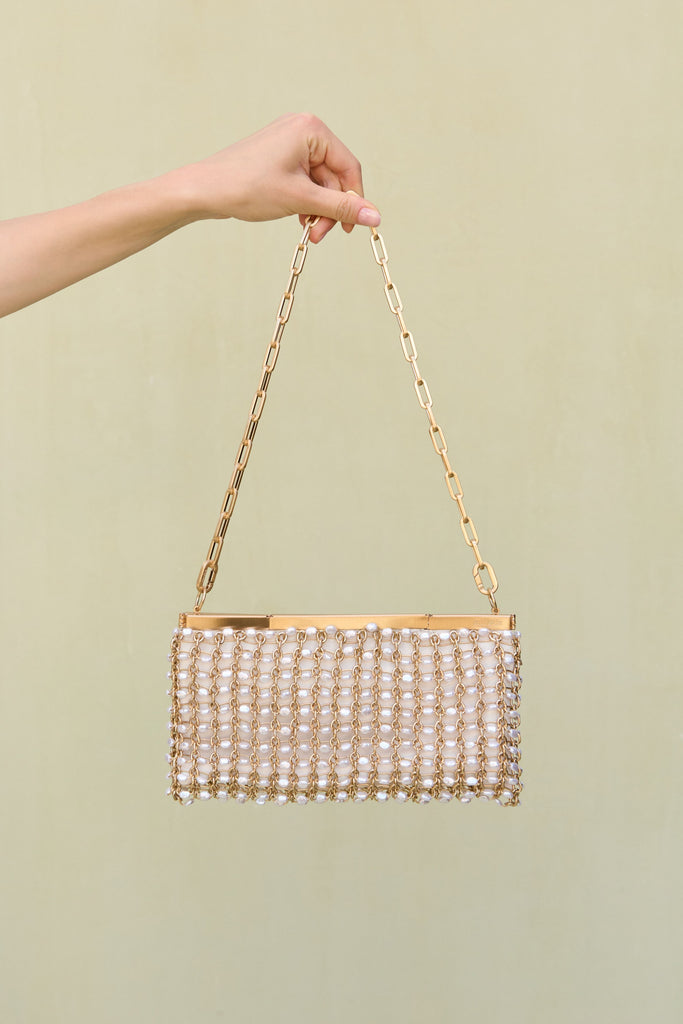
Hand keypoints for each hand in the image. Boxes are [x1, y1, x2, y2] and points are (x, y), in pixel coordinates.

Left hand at [171, 112, 380, 242]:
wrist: (204, 190)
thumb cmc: (247, 187)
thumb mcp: (300, 199)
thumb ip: (341, 207)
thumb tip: (376, 217)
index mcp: (312, 129)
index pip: (349, 167)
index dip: (353, 201)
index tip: (350, 230)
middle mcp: (303, 129)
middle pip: (334, 177)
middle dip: (328, 209)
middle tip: (317, 236)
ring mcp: (290, 142)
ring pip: (319, 183)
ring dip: (317, 210)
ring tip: (305, 231)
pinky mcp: (279, 157)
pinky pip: (304, 182)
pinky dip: (305, 202)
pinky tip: (297, 218)